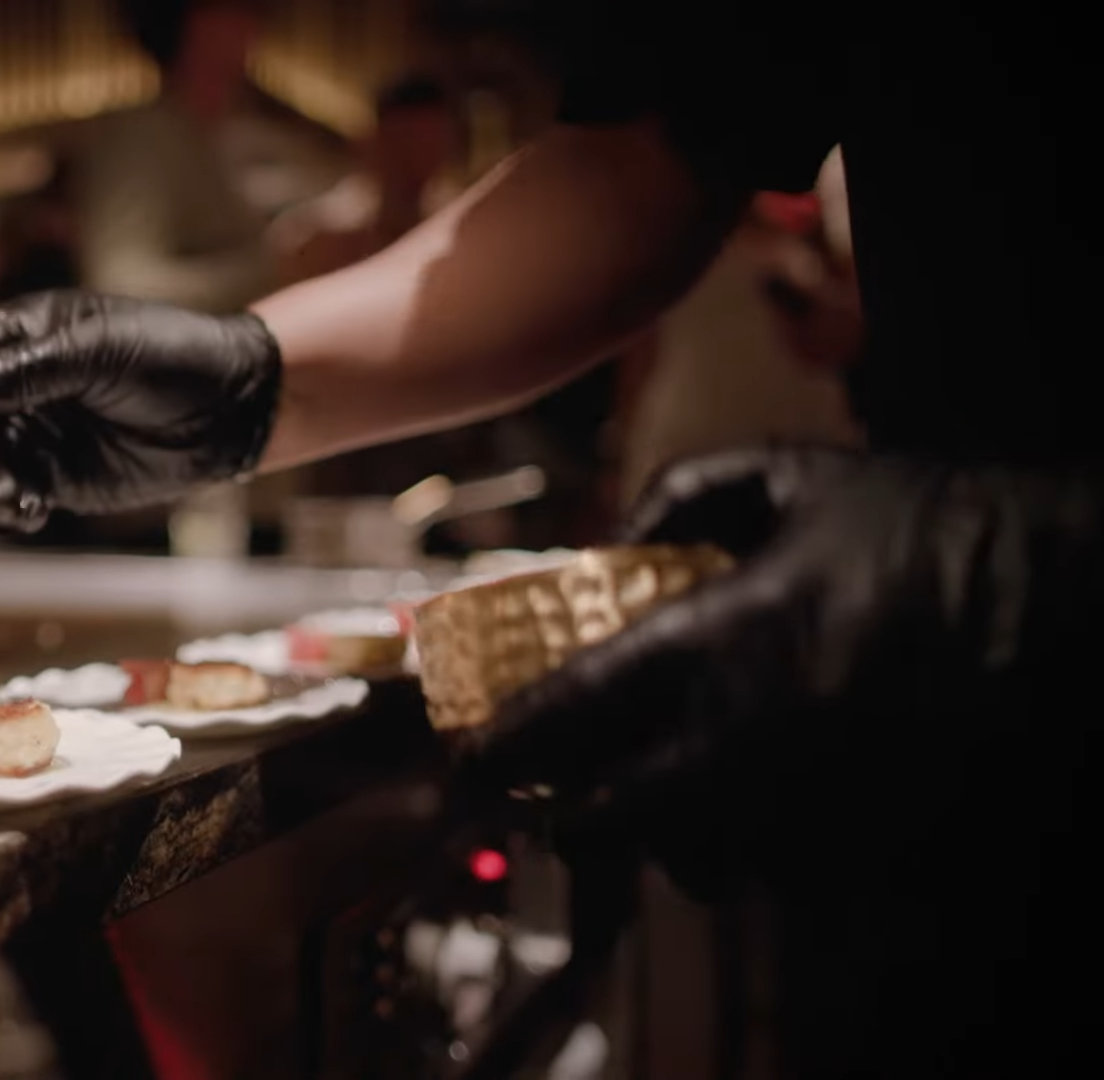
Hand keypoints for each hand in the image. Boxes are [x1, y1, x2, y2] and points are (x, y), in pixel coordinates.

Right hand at [0, 290, 282, 530]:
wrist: (233, 409)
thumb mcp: (97, 353)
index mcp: (18, 337)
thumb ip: (22, 370)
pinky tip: (33, 511)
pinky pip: (10, 499)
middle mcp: (15, 386)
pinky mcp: (55, 478)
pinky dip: (9, 510)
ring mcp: (33, 434)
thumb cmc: (172, 356)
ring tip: (16, 498)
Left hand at [459, 445, 1101, 894]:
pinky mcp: (883, 840)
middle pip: (624, 818)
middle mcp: (765, 729)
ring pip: (708, 857)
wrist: (1074, 591)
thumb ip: (685, 490)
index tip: (476, 758)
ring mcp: (824, 796)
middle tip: (559, 812)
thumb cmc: (937, 523)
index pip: (578, 707)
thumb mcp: (801, 473)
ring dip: (674, 839)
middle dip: (575, 824)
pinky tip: (761, 804)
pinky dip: (759, 847)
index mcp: (731, 632)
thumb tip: (608, 541)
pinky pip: (789, 870)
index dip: (509, 743)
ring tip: (665, 808)